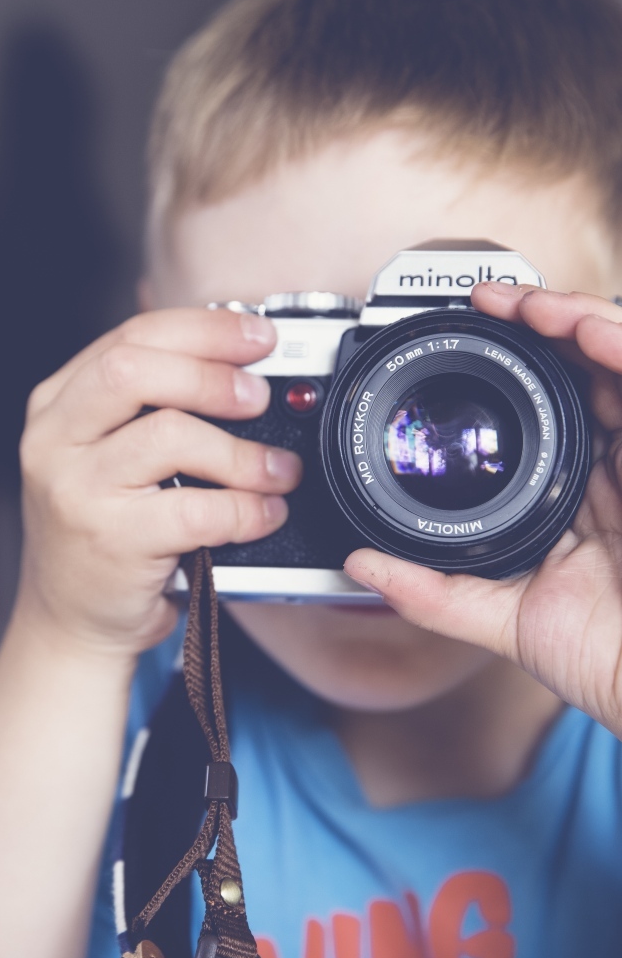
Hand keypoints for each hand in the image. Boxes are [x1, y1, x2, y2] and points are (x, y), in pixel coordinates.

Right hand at [14, 307, 301, 657]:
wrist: (68, 618)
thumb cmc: (98, 532)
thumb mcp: (102, 455)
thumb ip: (147, 408)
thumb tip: (238, 366)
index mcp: (56, 405)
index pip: (130, 338)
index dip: (202, 329)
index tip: (256, 335)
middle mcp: (55, 441)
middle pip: (135, 370)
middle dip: (213, 374)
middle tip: (259, 396)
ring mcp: (77, 491)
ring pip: (170, 435)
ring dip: (241, 451)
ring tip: (275, 469)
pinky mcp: (110, 540)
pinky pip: (195, 509)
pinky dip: (244, 508)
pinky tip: (262, 514)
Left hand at [345, 283, 621, 734]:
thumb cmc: (607, 657)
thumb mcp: (506, 618)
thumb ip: (435, 592)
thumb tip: (360, 564)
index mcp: (581, 489)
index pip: (550, 406)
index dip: (515, 367)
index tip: (461, 347)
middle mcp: (618, 463)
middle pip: (583, 368)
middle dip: (536, 324)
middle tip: (485, 303)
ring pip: (615, 357)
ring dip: (569, 317)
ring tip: (517, 301)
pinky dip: (614, 341)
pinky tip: (576, 325)